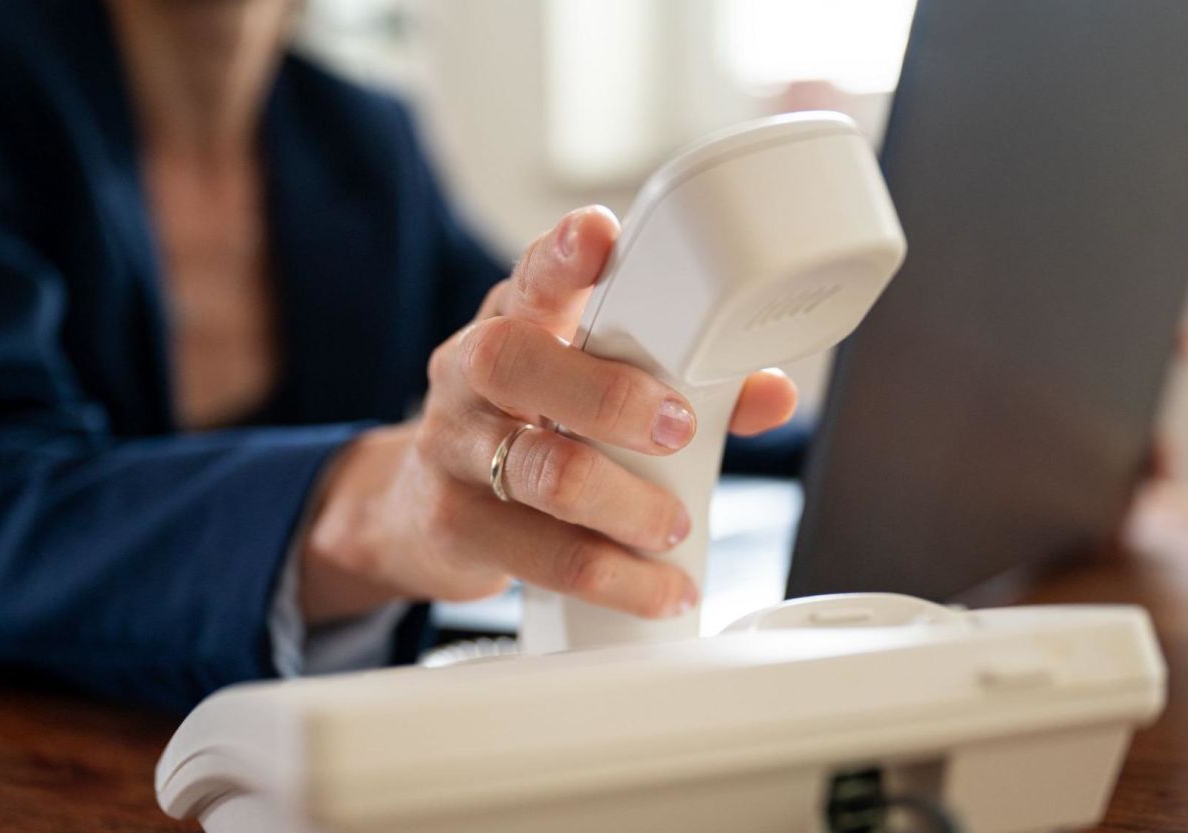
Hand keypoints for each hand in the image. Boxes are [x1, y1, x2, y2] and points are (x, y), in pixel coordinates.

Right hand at [299, 206, 798, 623]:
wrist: (417, 510)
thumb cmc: (531, 430)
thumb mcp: (593, 391)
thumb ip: (685, 385)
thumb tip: (770, 395)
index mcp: (516, 321)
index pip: (533, 275)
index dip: (563, 255)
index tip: (597, 234)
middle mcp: (470, 371)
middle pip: (515, 360)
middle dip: (608, 396)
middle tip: (676, 428)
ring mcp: (451, 446)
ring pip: (535, 469)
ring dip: (623, 504)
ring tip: (673, 528)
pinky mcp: (452, 523)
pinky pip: (537, 555)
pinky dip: (613, 577)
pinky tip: (657, 588)